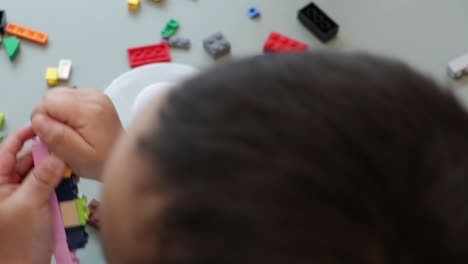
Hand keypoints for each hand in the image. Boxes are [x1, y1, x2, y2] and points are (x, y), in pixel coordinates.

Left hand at [0, 125, 65, 263]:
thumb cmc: (15, 244)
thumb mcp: (30, 205)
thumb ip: (43, 177)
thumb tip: (57, 155)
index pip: (7, 150)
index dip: (24, 135)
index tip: (42, 125)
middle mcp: (6, 188)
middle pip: (28, 161)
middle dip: (47, 156)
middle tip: (65, 151)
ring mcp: (21, 197)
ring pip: (41, 174)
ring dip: (56, 172)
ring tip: (69, 172)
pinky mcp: (35, 206)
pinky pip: (48, 188)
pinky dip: (59, 186)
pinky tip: (68, 185)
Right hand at [31, 88, 122, 180]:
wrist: (124, 157)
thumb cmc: (102, 161)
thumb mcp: (77, 158)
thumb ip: (57, 138)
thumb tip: (38, 120)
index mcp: (89, 110)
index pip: (48, 103)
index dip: (41, 121)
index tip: (49, 138)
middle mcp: (93, 97)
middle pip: (51, 96)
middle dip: (47, 117)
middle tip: (57, 137)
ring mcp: (95, 95)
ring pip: (58, 95)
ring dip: (55, 113)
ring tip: (66, 132)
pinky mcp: (95, 97)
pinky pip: (68, 97)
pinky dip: (64, 111)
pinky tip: (73, 126)